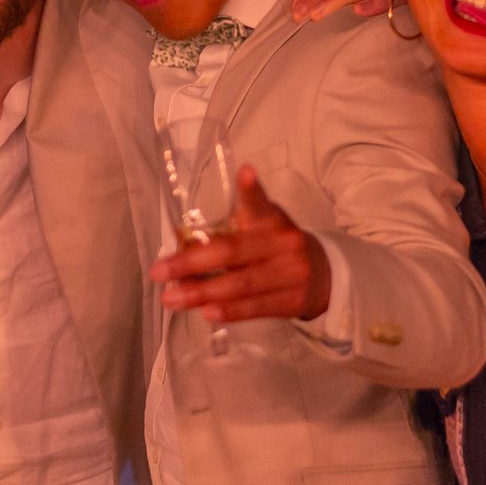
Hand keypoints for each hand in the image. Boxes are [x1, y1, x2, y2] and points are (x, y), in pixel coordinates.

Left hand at [150, 167, 332, 322]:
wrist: (326, 276)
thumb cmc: (277, 248)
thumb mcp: (262, 228)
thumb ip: (230, 230)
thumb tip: (179, 247)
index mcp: (270, 219)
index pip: (259, 203)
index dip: (251, 189)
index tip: (245, 172)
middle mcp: (283, 242)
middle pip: (233, 252)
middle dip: (192, 262)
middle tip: (159, 271)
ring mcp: (290, 272)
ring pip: (241, 284)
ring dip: (202, 293)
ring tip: (171, 298)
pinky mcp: (292, 300)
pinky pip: (255, 308)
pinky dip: (229, 311)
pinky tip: (205, 312)